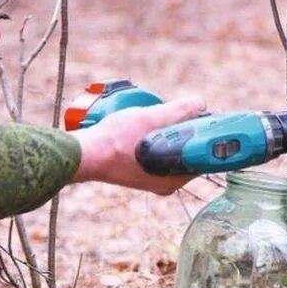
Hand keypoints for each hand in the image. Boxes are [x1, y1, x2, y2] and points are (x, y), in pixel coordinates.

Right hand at [70, 97, 206, 194]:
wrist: (83, 153)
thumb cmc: (115, 141)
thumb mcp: (151, 120)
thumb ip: (178, 111)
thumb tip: (200, 104)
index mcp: (174, 178)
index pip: (201, 154)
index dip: (203, 134)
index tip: (201, 118)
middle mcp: (165, 182)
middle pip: (186, 150)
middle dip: (183, 130)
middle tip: (177, 113)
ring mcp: (150, 178)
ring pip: (169, 149)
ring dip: (167, 131)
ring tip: (159, 116)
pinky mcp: (137, 171)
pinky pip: (154, 151)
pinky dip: (154, 137)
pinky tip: (147, 124)